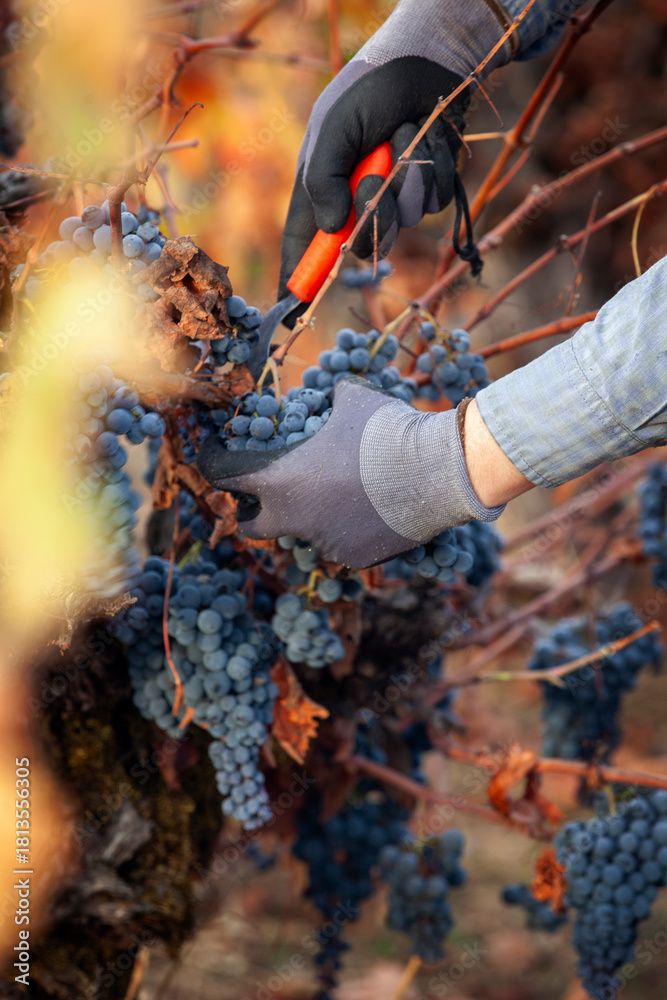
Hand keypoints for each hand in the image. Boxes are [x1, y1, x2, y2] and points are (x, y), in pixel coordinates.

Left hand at [197, 377, 504, 569]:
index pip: (223, 476)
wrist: (438, 472)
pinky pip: (338, 543)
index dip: (213, 462)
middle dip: (250, 511)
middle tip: (261, 496)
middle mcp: (294, 519)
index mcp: (280, 480)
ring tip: (338, 492)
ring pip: (302, 532)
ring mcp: (323, 544)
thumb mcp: (350, 401)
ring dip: (309, 515)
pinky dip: (344, 527)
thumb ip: (326, 403)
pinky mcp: (353, 558)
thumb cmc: (388, 430)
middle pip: (250, 526)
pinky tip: (369, 508)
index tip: (213, 455)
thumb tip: (325, 396)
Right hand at [278, 58, 467, 325]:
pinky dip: (431, 169)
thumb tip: (330, 230)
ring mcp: (392, 196)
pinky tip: (425, 135)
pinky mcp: (425, 189)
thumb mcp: (332, 129)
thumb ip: (323, 181)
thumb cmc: (370, 89)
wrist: (427, 62)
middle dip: (372, 217)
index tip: (293, 307)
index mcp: (322, 185)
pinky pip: (430, 203)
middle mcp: (355, 197)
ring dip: (405, 179)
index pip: (305, 242)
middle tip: (375, 179)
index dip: (298, 275)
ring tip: (403, 133)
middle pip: (360, 243)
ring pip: (401, 224)